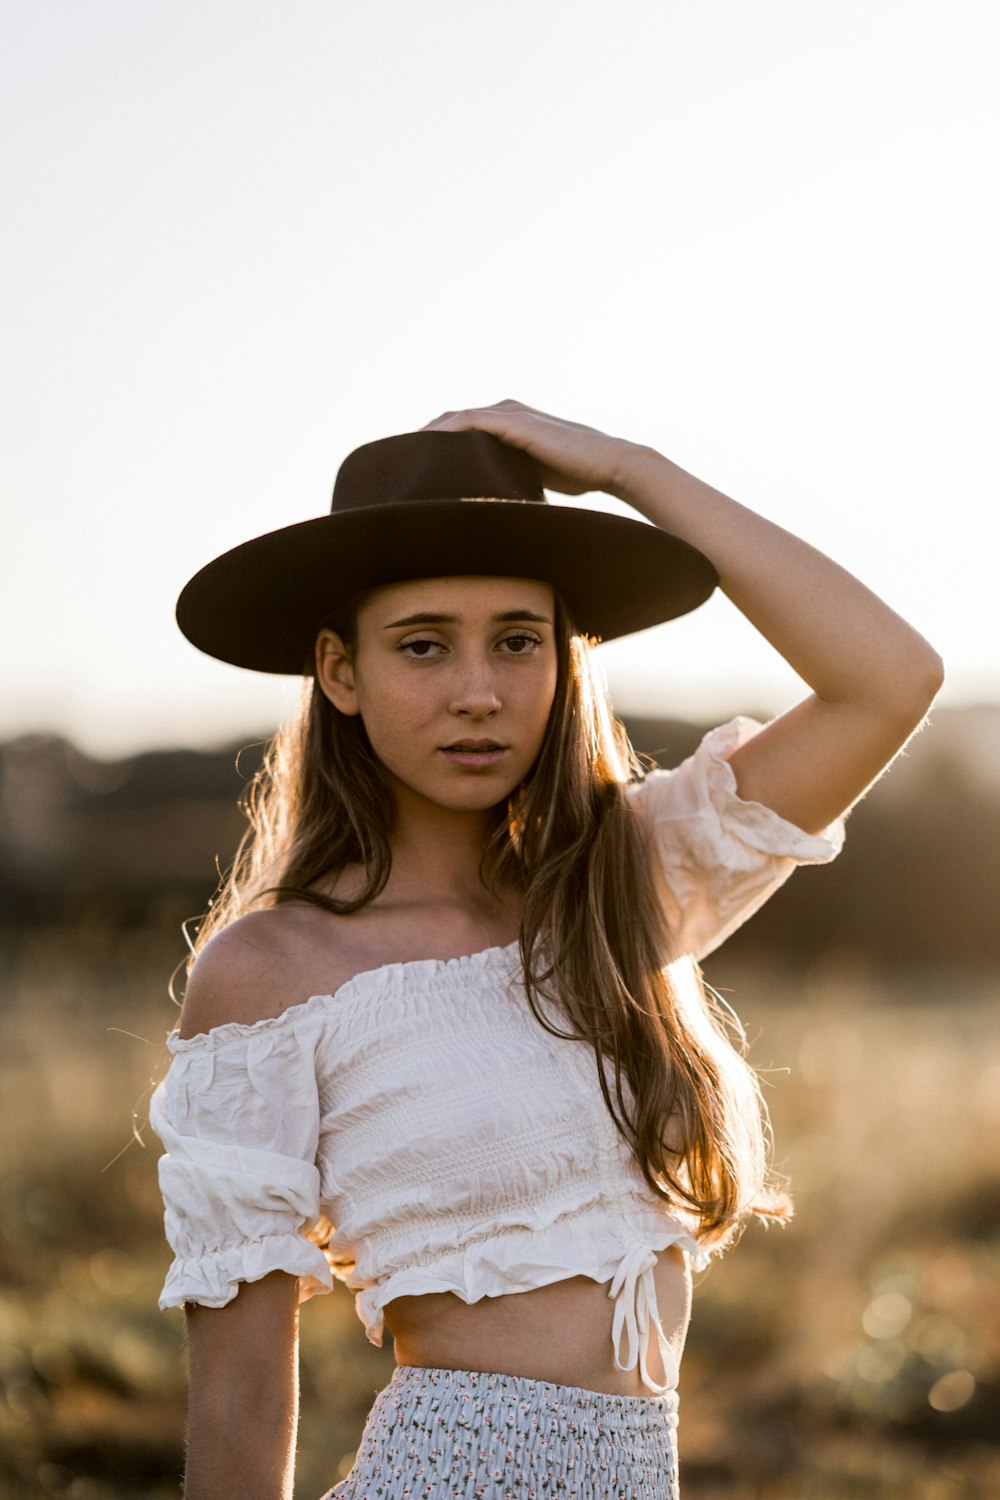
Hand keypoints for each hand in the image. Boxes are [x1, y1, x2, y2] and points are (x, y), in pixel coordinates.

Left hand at [420, 399, 646, 496]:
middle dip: (419, 441)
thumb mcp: (532, 480)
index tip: (409, 468)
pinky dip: (441, 436)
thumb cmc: (578, 477)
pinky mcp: (512, 421)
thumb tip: (490, 513)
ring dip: (423, 437)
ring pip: (451, 421)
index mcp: (507, 423)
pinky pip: (465, 424)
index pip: (458, 430)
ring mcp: (507, 413)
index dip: (431, 446)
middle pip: (448, 422)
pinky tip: (422, 451)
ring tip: (398, 460)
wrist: (609, 464)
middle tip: (393, 466)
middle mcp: (504, 412)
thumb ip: (509, 483)